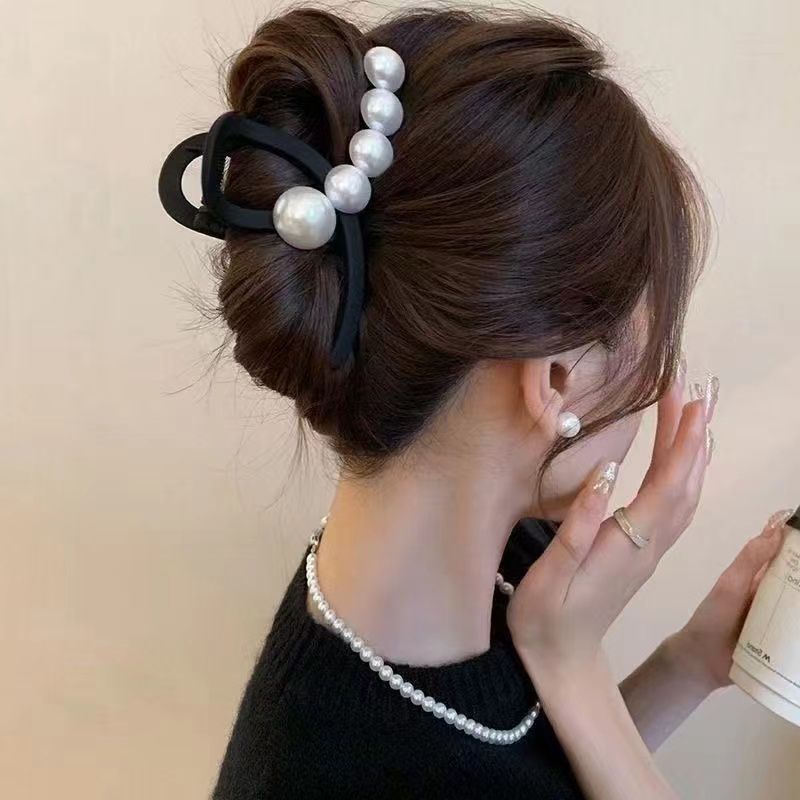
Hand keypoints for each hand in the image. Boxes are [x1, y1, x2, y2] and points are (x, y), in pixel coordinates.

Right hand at [508, 372, 708, 680]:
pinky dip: (684, 472)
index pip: (666, 484)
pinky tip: (679, 457)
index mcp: (629, 545)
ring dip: (692, 449)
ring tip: (690, 409)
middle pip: (685, 482)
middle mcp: (650, 545)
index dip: (680, 440)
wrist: (562, 661)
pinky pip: (676, 505)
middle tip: (695, 387)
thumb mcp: (550, 575)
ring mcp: (650, 550)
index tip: (688, 399)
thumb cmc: (546, 618)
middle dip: (693, 432)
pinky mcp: (643, 552)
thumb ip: (578, 526)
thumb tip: (605, 474)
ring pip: (685, 493)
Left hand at [670, 510, 793, 691]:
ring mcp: (781, 621)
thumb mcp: (730, 585)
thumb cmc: (713, 617)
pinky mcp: (786, 644)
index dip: (799, 544)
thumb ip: (749, 560)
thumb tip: (776, 529)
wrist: (702, 660)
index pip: (787, 555)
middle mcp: (775, 596)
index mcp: (761, 578)